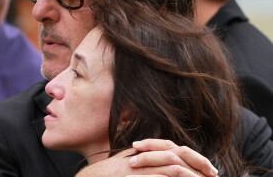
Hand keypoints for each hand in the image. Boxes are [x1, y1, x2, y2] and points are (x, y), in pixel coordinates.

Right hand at [75, 139, 217, 176]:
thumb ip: (145, 160)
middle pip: (177, 153)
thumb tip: (162, 165)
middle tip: (213, 173)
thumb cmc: (109, 174)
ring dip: (191, 173)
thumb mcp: (129, 163)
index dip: (192, 156)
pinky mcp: (138, 175)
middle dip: (198, 162)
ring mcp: (142, 166)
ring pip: (173, 165)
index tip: (207, 168)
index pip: (174, 148)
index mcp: (146, 151)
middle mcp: (146, 155)